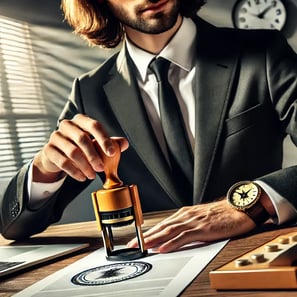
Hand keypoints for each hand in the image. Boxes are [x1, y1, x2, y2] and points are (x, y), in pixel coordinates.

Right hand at [32, 114, 128, 182]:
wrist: (56, 154)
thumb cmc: (79, 146)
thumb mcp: (95, 143)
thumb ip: (110, 143)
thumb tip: (124, 143)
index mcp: (80, 120)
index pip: (94, 126)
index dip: (104, 140)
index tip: (112, 153)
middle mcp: (67, 125)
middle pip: (82, 139)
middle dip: (94, 156)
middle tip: (101, 169)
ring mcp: (56, 136)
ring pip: (73, 152)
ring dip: (85, 166)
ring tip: (92, 176)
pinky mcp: (48, 150)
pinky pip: (63, 162)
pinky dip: (75, 172)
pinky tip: (82, 177)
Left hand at [128, 199, 255, 252]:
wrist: (238, 209)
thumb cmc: (221, 215)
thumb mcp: (200, 220)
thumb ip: (187, 227)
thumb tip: (175, 238)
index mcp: (184, 214)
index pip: (162, 225)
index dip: (148, 233)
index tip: (137, 240)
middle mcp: (185, 216)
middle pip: (161, 227)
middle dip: (145, 237)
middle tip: (132, 245)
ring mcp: (193, 221)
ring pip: (169, 231)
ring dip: (154, 239)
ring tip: (142, 247)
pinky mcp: (202, 228)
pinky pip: (184, 237)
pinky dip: (172, 243)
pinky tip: (163, 248)